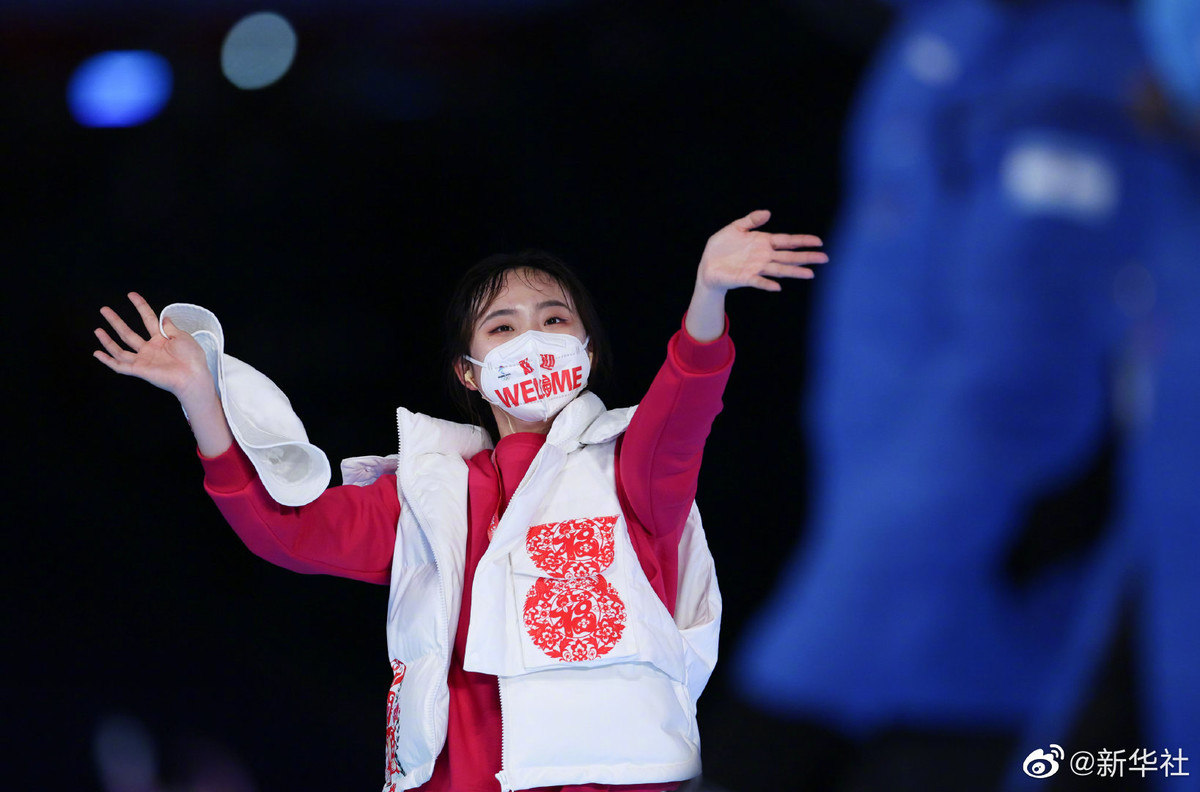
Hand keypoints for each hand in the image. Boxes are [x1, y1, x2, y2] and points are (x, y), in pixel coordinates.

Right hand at [93, 292, 212, 402]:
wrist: (193, 376)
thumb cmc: (192, 357)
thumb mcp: (182, 336)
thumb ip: (169, 327)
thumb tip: (164, 317)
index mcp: (161, 339)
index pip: (147, 319)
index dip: (140, 306)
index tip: (131, 295)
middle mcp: (150, 349)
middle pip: (128, 333)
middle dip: (115, 321)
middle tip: (104, 309)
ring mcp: (143, 359)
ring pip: (120, 349)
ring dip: (108, 340)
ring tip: (97, 330)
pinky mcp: (139, 370)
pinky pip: (120, 366)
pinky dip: (107, 360)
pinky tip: (97, 353)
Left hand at [697, 209, 825, 292]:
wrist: (707, 266)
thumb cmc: (721, 247)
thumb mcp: (735, 228)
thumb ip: (751, 220)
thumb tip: (768, 212)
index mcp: (763, 242)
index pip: (787, 241)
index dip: (802, 240)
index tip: (819, 241)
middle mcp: (764, 256)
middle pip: (789, 256)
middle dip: (806, 256)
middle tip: (825, 258)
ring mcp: (756, 268)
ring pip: (779, 269)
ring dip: (794, 272)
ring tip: (810, 274)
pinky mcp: (745, 278)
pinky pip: (758, 282)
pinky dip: (767, 284)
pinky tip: (778, 287)